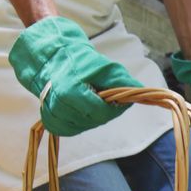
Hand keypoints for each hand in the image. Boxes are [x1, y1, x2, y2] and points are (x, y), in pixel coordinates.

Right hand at [9, 16, 141, 135]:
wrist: (51, 61)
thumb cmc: (77, 61)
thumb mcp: (103, 66)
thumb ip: (121, 80)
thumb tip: (140, 91)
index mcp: (71, 92)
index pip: (101, 112)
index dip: (113, 108)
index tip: (117, 100)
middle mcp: (59, 107)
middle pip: (93, 120)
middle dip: (103, 110)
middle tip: (102, 97)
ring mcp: (53, 115)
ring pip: (84, 126)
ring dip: (92, 116)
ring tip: (89, 100)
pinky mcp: (51, 121)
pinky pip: (71, 129)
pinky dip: (79, 122)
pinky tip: (81, 109)